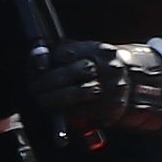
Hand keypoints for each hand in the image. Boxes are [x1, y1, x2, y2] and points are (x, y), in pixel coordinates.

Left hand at [25, 40, 161, 130]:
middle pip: (73, 73)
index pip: (69, 53)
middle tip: (33, 89)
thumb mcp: (84, 52)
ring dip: (55, 99)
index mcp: (101, 50)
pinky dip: (68, 111)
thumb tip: (39, 58)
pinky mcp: (113, 108)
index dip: (50, 60)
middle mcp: (110, 67)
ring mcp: (114, 88)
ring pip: (78, 93)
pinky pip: (85, 111)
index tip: (37, 67)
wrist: (128, 83)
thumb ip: (61, 51)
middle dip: (49, 82)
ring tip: (42, 100)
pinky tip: (59, 109)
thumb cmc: (97, 66)